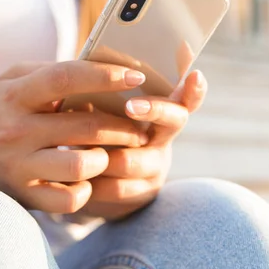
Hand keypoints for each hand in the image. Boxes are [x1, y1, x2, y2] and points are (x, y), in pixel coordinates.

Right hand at [0, 61, 148, 213]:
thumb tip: (100, 69)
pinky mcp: (23, 196)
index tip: (136, 76)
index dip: (105, 75)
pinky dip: (85, 190)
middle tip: (138, 127)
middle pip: (85, 126)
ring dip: (103, 158)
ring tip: (106, 153)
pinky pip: (69, 200)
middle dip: (123, 126)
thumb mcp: (9, 80)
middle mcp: (16, 131)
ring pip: (81, 166)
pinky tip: (84, 179)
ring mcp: (19, 168)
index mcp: (15, 96)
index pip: (65, 79)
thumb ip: (50, 72)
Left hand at [78, 70, 207, 219]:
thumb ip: (101, 95)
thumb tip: (84, 77)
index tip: (195, 75)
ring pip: (129, 159)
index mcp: (157, 110)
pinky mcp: (142, 193)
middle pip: (174, 120)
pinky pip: (115, 186)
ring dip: (99, 151)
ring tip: (73, 144)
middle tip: (131, 105)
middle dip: (154, 109)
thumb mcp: (101, 112)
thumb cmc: (95, 133)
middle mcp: (164, 137)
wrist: (91, 182)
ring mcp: (156, 166)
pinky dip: (91, 177)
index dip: (193, 89)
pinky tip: (74, 172)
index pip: (185, 97)